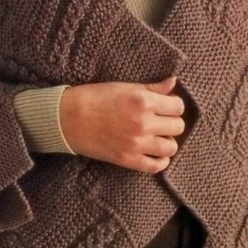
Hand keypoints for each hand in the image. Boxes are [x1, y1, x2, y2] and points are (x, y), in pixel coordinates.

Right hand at [59, 75, 185, 172]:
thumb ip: (153, 87)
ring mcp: (136, 143)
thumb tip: (173, 82)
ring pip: (171, 147)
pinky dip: (160, 161)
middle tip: (160, 120)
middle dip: (172, 122)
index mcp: (144, 101)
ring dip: (167, 141)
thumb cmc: (96, 98)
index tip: (166, 106)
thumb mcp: (125, 87)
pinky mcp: (128, 159)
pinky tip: (155, 153)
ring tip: (158, 136)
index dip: (173, 105)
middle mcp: (143, 123)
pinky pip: (156, 166)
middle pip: (178, 126)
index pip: (178, 106)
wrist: (69, 118)